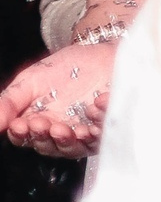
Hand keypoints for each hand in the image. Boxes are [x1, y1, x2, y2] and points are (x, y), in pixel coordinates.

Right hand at [1, 41, 115, 157]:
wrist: (103, 53)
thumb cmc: (66, 68)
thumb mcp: (31, 80)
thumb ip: (10, 101)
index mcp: (38, 124)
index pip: (24, 138)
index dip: (21, 134)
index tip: (20, 124)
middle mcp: (61, 133)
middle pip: (49, 147)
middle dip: (44, 137)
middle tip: (42, 124)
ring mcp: (86, 133)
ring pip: (75, 148)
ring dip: (69, 139)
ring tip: (67, 127)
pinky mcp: (109, 127)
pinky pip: (105, 133)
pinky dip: (99, 122)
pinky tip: (95, 107)